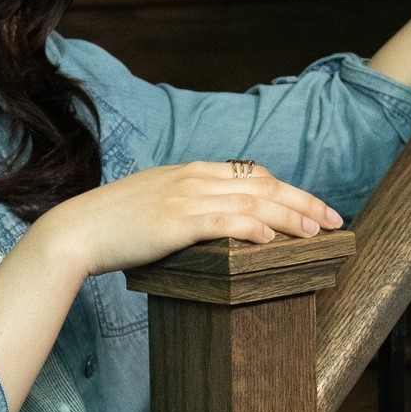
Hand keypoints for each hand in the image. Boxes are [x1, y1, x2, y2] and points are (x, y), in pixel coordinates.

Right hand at [34, 161, 343, 278]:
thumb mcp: (154, 205)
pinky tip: (273, 238)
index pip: (252, 174)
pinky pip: (224, 221)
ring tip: (316, 231)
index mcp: (189, 172)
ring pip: (252, 201)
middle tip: (334, 219)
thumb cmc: (112, 226)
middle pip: (263, 185)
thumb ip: (184, 207)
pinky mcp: (175, 222)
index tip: (312, 206)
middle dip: (303, 201)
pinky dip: (253, 226)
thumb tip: (213, 224)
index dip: (287, 189)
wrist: (76, 231)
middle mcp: (193, 179)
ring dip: (290, 216)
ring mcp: (185, 198)